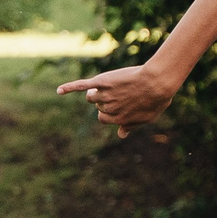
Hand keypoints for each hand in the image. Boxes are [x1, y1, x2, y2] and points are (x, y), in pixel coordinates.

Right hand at [57, 61, 180, 133]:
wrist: (157, 81)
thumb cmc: (156, 100)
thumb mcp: (146, 118)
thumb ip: (132, 125)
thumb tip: (121, 135)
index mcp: (117, 119)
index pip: (103, 118)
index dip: (110, 111)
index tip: (121, 103)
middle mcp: (109, 108)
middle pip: (98, 106)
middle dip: (106, 100)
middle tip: (123, 91)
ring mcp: (104, 95)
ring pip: (91, 96)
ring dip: (97, 92)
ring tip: (112, 85)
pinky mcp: (102, 82)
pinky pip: (82, 86)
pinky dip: (69, 88)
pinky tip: (59, 90)